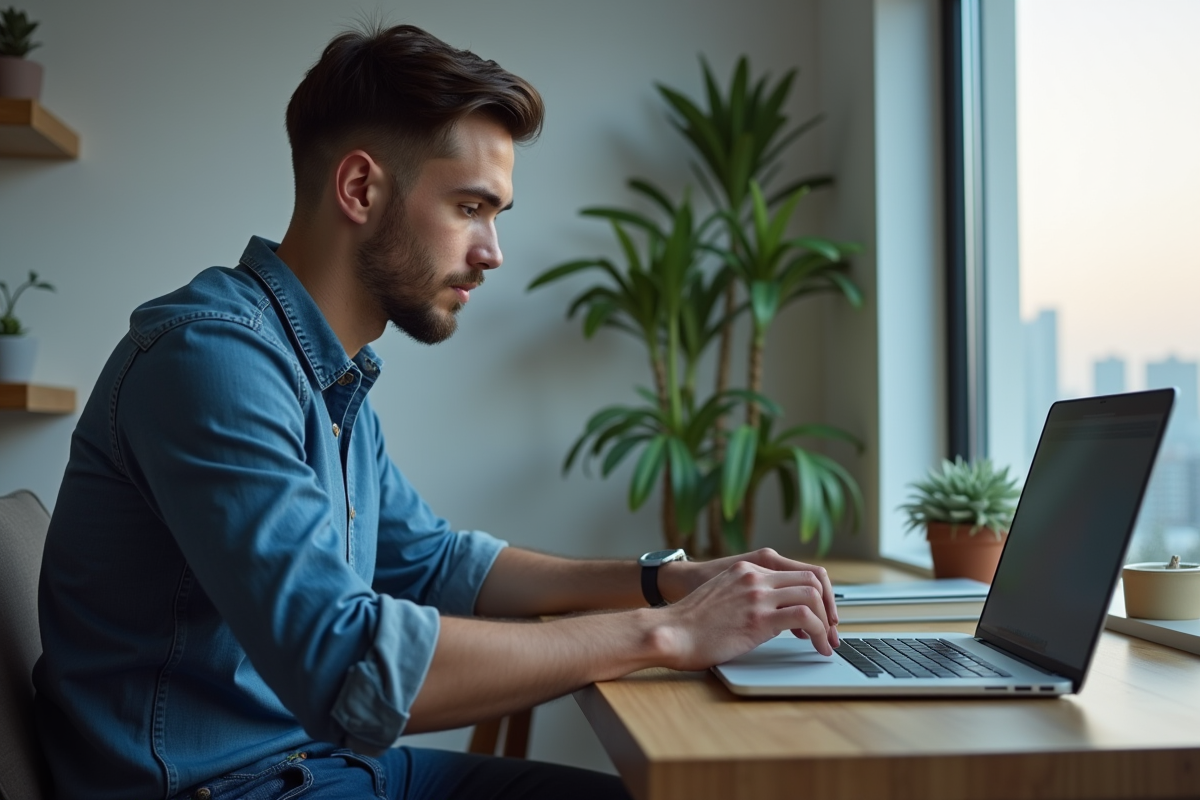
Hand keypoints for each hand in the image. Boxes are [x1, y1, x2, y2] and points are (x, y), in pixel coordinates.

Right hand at [655, 559, 835, 670]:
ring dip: (826, 621)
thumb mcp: (722, 597)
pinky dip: (819, 633)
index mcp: (747, 569)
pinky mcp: (759, 618)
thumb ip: (746, 596)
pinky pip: (805, 618)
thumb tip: (772, 615)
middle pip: (812, 579)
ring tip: (825, 641)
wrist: (670, 632)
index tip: (822, 615)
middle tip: (831, 631)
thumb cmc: (691, 624)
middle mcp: (754, 577)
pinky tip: (816, 647)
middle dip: (828, 607)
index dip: (817, 594)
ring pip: (812, 595)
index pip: (798, 571)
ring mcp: (757, 595)